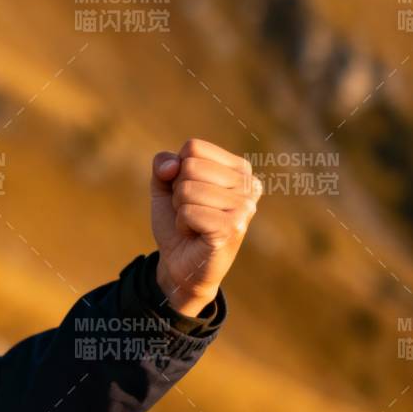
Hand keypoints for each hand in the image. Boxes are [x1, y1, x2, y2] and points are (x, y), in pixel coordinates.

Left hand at [149, 138, 260, 315]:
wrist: (180, 264)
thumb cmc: (178, 222)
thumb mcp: (164, 186)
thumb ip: (163, 164)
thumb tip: (172, 165)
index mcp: (239, 169)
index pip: (194, 147)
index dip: (178, 170)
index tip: (189, 193)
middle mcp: (249, 185)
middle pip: (190, 166)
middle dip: (178, 192)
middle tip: (191, 211)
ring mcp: (245, 207)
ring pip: (186, 189)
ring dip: (180, 210)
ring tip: (194, 224)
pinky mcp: (233, 228)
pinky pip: (188, 212)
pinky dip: (182, 224)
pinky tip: (196, 235)